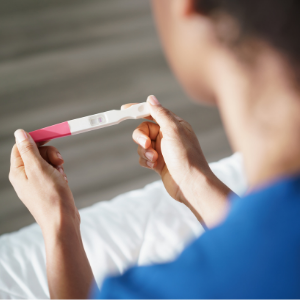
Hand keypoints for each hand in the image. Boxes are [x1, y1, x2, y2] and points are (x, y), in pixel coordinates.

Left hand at [9, 129, 79, 231]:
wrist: (62, 220)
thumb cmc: (50, 196)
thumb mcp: (38, 168)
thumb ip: (28, 149)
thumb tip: (19, 133)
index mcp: (18, 171)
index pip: (22, 147)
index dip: (35, 140)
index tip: (50, 138)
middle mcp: (25, 176)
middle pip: (36, 153)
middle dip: (50, 154)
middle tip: (58, 161)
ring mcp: (37, 182)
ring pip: (47, 162)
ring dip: (57, 164)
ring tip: (60, 175)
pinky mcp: (47, 187)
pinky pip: (53, 172)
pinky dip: (60, 173)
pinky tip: (63, 181)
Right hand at [125, 96, 232, 226]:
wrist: (189, 184)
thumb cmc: (185, 156)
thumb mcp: (173, 130)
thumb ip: (160, 114)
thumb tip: (151, 99)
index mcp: (174, 124)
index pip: (153, 112)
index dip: (139, 110)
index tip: (125, 110)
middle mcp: (168, 136)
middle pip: (144, 130)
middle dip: (141, 137)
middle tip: (146, 144)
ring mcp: (163, 149)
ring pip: (142, 145)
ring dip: (145, 152)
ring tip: (155, 159)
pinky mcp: (159, 162)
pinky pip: (144, 157)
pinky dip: (146, 161)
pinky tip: (155, 166)